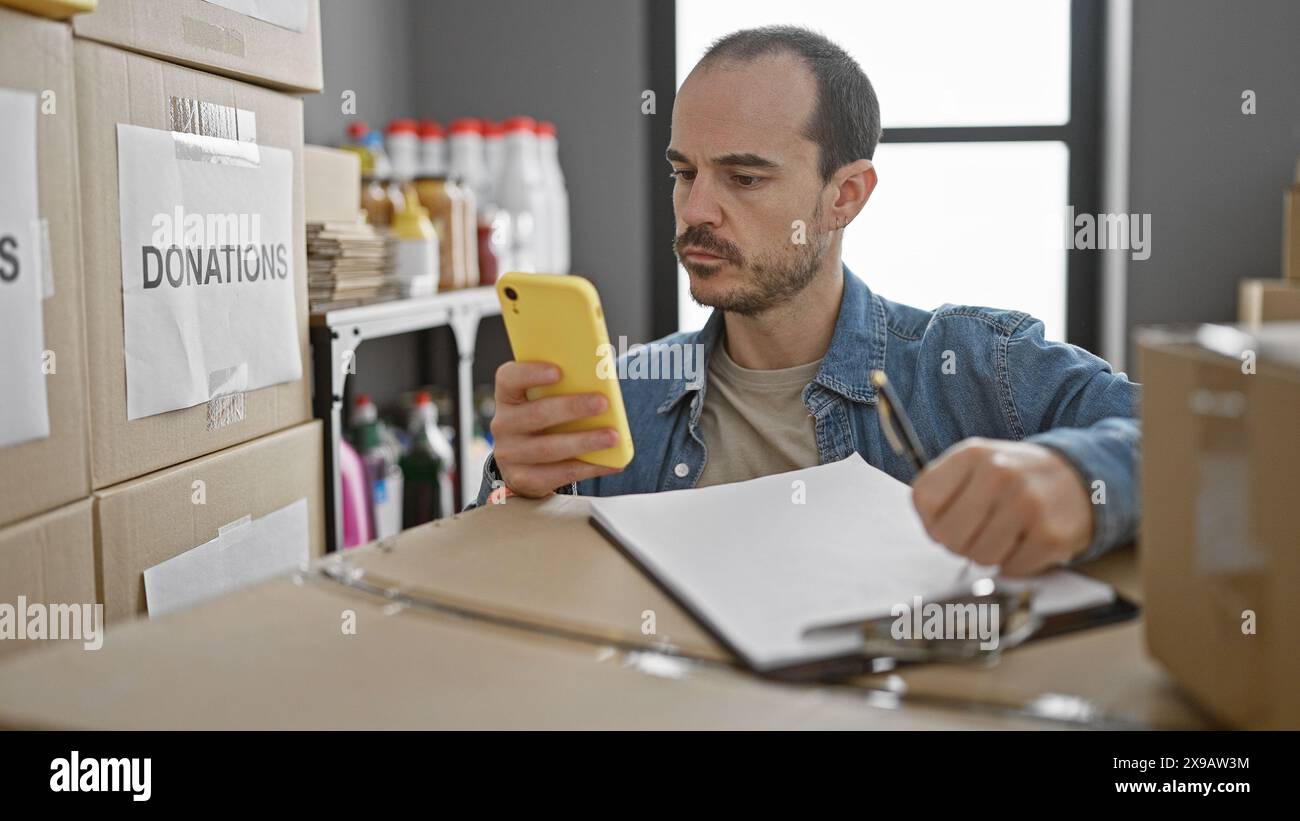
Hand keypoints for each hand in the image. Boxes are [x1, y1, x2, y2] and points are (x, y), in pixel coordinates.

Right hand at [490, 361, 624, 497]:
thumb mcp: (546, 400)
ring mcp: (510, 454)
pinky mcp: (524, 478)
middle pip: (537, 414)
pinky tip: (612, 463)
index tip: (558, 371)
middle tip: (603, 403)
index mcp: (508, 396)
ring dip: (585, 441)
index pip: (509, 378)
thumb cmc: (545, 421)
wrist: (526, 463)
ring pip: (550, 448)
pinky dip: (590, 467)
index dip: (532, 373)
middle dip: (573, 408)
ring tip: (612, 437)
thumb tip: (602, 383)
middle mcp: (503, 424)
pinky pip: (560, 474)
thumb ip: (565, 388)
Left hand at [910, 438, 1093, 576]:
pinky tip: (1025, 541)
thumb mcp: (977, 464)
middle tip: (978, 531)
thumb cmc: (1017, 477)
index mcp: (973, 454)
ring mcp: (1027, 505)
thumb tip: (934, 533)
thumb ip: (945, 491)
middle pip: (949, 536)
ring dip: (988, 554)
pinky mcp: (1050, 535)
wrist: (1080, 477)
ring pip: (979, 557)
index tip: (949, 517)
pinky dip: (1014, 563)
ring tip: (1005, 534)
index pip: (925, 500)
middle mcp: (1000, 474)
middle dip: (959, 542)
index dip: (932, 519)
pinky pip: (1010, 569)